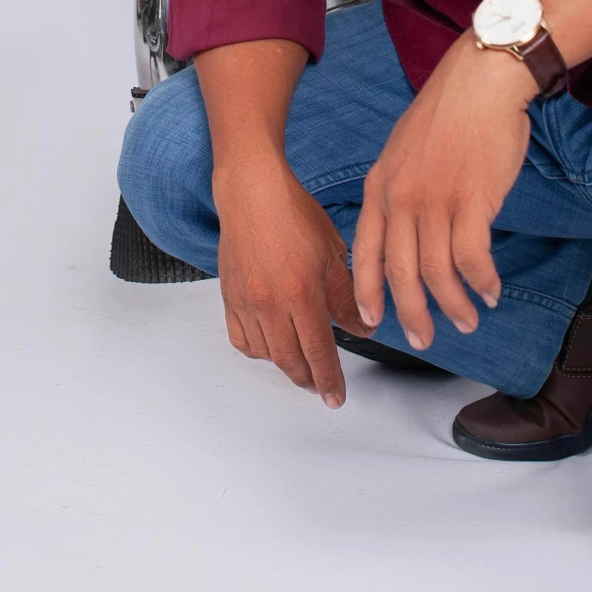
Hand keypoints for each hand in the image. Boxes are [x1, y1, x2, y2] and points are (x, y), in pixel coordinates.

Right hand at [214, 158, 365, 407]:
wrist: (252, 193)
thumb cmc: (293, 215)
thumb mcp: (333, 253)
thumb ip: (346, 297)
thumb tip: (361, 329)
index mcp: (301, 292)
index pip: (318, 351)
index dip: (329, 379)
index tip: (335, 398)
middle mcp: (270, 303)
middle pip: (290, 360)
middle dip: (308, 379)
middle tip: (321, 386)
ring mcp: (246, 302)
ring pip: (265, 353)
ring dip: (285, 365)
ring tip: (301, 364)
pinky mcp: (229, 297)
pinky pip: (241, 339)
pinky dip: (257, 350)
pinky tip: (271, 344)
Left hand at [352, 34, 533, 351]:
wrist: (480, 82)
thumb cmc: (448, 113)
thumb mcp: (403, 149)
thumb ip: (398, 188)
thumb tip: (404, 225)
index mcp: (379, 187)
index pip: (364, 253)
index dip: (366, 293)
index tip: (371, 322)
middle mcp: (402, 199)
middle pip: (400, 274)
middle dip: (411, 315)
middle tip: (423, 340)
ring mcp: (436, 201)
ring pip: (438, 274)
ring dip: (454, 306)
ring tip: (467, 320)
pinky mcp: (472, 201)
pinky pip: (473, 259)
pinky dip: (482, 283)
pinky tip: (490, 291)